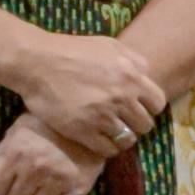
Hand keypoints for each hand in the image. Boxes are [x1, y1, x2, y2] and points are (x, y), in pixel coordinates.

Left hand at [0, 112, 105, 194]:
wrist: (85, 120)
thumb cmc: (44, 126)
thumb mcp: (14, 135)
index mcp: (17, 151)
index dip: (0, 185)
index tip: (10, 177)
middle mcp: (36, 166)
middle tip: (30, 182)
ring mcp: (59, 178)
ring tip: (44, 188)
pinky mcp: (79, 188)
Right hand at [14, 34, 163, 162]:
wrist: (37, 62)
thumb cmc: (72, 50)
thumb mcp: (109, 45)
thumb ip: (134, 59)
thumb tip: (147, 74)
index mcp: (131, 76)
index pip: (158, 104)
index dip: (148, 108)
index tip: (136, 109)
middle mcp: (121, 97)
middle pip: (145, 125)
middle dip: (135, 124)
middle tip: (122, 122)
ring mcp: (103, 115)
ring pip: (127, 140)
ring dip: (120, 138)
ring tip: (109, 133)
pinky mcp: (84, 131)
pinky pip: (108, 150)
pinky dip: (106, 148)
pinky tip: (97, 140)